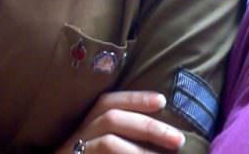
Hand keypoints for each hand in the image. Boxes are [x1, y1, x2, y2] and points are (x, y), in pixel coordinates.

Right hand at [56, 91, 184, 152]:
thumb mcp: (99, 144)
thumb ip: (120, 135)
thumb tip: (160, 133)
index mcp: (83, 126)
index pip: (107, 102)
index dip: (135, 99)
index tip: (162, 101)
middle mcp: (75, 136)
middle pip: (110, 119)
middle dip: (147, 126)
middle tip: (178, 138)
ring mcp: (71, 152)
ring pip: (107, 144)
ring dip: (138, 150)